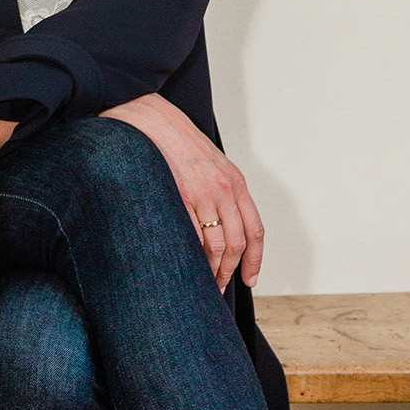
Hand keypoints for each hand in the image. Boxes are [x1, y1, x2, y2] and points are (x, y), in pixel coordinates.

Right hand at [97, 93, 263, 290]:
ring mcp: (201, 194)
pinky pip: (191, 236)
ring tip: (203, 283)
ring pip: (215, 245)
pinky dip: (192, 256)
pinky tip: (187, 265)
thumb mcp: (213, 164)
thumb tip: (227, 225)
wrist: (154, 121)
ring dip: (211, 270)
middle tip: (220, 287)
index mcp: (236, 183)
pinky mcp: (179, 196)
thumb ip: (224, 192)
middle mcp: (224, 190)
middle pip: (236, 244)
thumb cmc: (181, 143)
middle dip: (229, 271)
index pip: (254, 230)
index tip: (250, 278)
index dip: (254, 259)